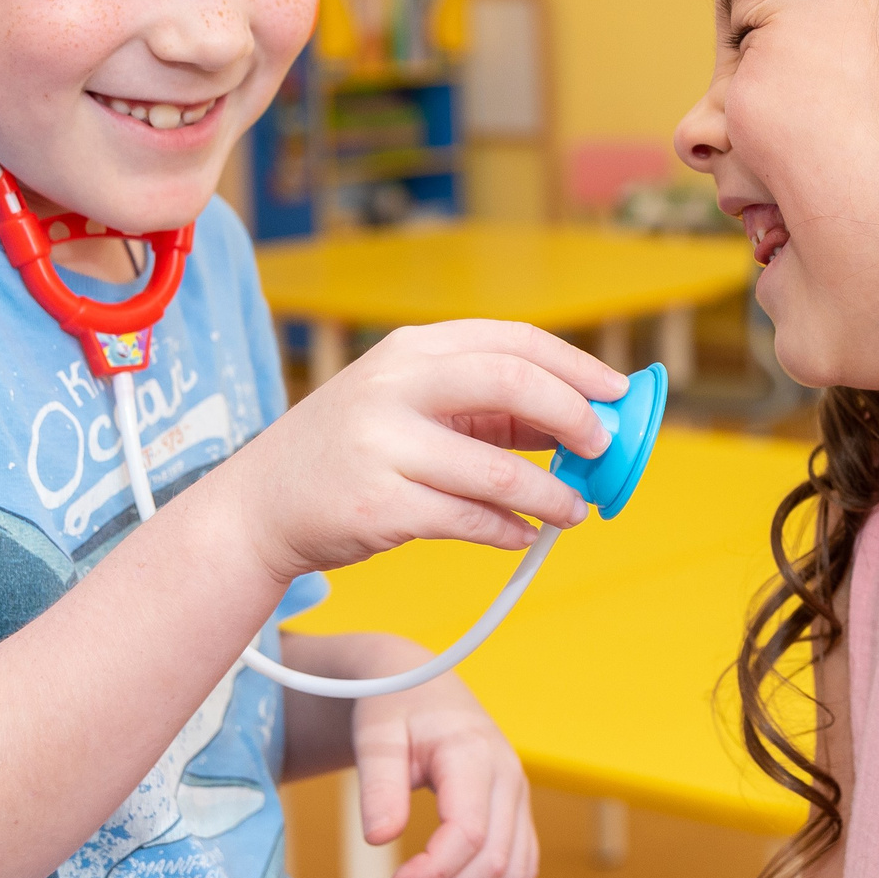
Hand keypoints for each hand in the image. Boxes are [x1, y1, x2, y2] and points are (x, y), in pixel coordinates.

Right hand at [222, 321, 625, 579]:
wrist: (260, 506)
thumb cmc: (353, 451)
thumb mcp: (409, 405)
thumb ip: (485, 408)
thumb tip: (580, 424)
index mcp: (411, 351)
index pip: (512, 340)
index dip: (575, 367)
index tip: (618, 394)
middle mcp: (394, 387)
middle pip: (511, 382)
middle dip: (574, 416)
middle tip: (604, 448)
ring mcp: (382, 446)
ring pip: (497, 469)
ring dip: (551, 495)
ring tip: (573, 511)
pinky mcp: (377, 506)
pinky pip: (468, 520)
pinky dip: (509, 531)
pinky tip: (523, 537)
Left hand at [352, 650, 536, 877]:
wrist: (423, 686)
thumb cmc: (396, 707)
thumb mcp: (375, 738)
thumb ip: (379, 786)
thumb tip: (380, 839)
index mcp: (473, 753)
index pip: (469, 832)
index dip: (432, 872)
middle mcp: (508, 775)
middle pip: (495, 861)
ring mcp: (519, 794)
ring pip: (514, 872)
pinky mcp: (519, 810)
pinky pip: (521, 867)